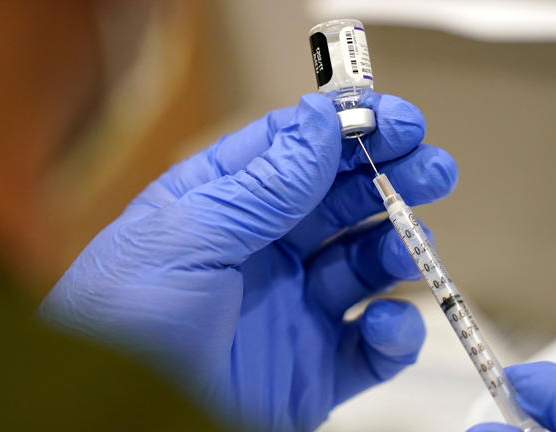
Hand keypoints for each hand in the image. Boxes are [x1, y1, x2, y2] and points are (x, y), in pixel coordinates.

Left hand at [39, 93, 457, 430]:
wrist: (125, 430)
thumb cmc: (122, 329)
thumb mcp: (185, 238)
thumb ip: (262, 185)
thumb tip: (319, 121)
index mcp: (223, 209)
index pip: (296, 153)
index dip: (349, 130)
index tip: (398, 120)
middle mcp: (263, 254)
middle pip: (341, 201)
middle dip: (391, 179)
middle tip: (433, 169)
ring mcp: (292, 310)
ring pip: (365, 265)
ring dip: (399, 247)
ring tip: (414, 242)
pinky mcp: (314, 370)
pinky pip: (371, 346)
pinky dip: (393, 333)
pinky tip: (384, 324)